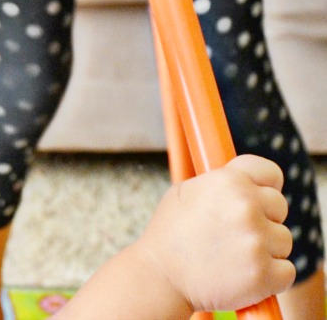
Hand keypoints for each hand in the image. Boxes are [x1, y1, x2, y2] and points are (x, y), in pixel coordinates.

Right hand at [135, 154, 296, 312]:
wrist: (160, 276)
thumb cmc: (170, 233)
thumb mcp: (186, 191)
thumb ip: (221, 182)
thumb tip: (247, 181)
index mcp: (228, 181)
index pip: (270, 172)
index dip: (266, 184)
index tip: (260, 195)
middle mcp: (246, 206)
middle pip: (280, 207)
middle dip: (264, 218)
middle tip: (236, 232)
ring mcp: (257, 240)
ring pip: (283, 240)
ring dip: (266, 249)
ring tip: (234, 255)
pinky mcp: (265, 274)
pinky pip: (286, 271)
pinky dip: (271, 276)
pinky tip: (244, 273)